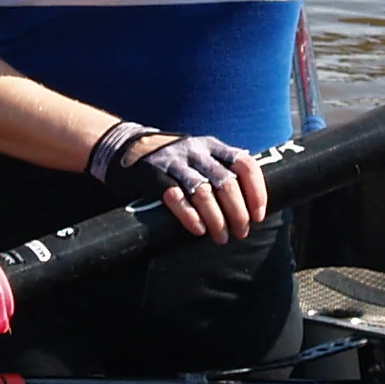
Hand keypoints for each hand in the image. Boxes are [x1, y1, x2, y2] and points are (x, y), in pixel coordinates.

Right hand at [94, 125, 267, 242]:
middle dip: (238, 212)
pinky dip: (190, 216)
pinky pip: (176, 197)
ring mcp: (174, 163)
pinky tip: (198, 230)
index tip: (259, 215)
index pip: (244, 164)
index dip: (256, 191)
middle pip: (226, 183)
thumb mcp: (199, 155)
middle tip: (241, 232)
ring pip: (204, 192)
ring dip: (217, 219)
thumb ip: (222, 166)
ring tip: (222, 237)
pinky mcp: (154, 177)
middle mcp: (195, 152)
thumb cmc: (172, 161)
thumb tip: (253, 191)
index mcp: (212, 146)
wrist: (125, 148)